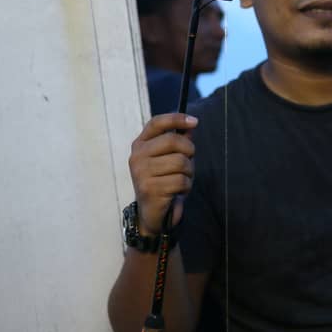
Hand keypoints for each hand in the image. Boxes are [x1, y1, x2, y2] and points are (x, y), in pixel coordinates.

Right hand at [128, 113, 197, 235]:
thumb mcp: (172, 158)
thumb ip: (180, 141)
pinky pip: (181, 180)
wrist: (154, 213)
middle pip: (174, 140)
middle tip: (188, 163)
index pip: (157, 123)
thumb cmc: (165, 181)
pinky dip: (185, 186)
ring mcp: (141, 173)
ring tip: (180, 180)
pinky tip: (177, 191)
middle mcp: (137, 156)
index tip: (195, 122)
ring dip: (188, 172)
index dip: (177, 119)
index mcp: (140, 145)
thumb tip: (191, 124)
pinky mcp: (150, 188)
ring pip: (180, 161)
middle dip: (189, 151)